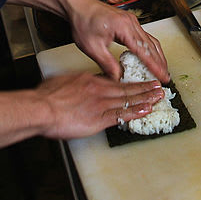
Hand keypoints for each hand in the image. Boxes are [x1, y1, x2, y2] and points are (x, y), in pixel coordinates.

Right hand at [36, 72, 164, 139]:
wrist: (41, 108)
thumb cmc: (46, 97)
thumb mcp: (63, 82)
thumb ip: (75, 83)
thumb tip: (78, 85)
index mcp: (90, 81)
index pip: (115, 82)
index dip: (129, 82)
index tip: (139, 82)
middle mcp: (99, 90)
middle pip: (126, 89)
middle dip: (144, 88)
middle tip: (158, 86)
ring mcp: (100, 104)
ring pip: (128, 100)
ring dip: (145, 98)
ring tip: (158, 96)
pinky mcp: (98, 118)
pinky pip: (121, 114)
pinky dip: (135, 111)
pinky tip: (146, 109)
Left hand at [67, 0, 169, 82]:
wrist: (78, 6)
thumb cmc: (83, 22)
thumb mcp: (92, 48)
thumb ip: (107, 64)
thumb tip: (118, 79)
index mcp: (124, 28)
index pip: (144, 51)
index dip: (155, 65)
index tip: (162, 76)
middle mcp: (131, 23)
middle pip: (152, 45)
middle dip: (160, 62)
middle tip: (165, 77)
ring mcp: (131, 21)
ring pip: (150, 40)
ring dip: (157, 55)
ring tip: (161, 69)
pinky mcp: (129, 21)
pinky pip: (144, 36)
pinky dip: (150, 48)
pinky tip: (150, 56)